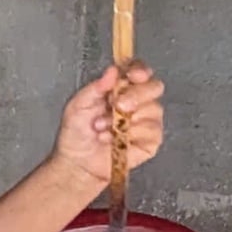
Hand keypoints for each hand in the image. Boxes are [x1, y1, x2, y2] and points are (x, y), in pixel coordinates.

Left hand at [53, 63, 164, 185]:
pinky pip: (152, 130)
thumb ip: (96, 87)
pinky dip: (131, 135)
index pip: (139, 71)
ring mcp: (147, 120)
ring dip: (124, 120)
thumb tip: (112, 70)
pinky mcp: (151, 140)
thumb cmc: (77, 133)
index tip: (133, 75)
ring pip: (153, 109)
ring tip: (102, 128)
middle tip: (118, 106)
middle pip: (154, 87)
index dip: (140, 70)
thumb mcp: (78, 105)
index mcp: (122, 88)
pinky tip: (114, 139)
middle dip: (137, 95)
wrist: (77, 161)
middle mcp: (138, 101)